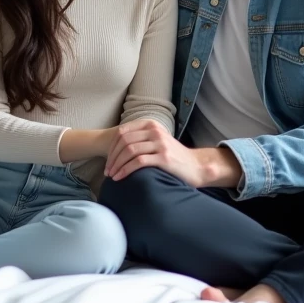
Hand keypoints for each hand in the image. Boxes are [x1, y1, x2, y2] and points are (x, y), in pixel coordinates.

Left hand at [104, 120, 241, 188]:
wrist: (196, 166)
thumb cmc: (173, 157)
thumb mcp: (157, 141)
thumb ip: (141, 139)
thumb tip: (118, 148)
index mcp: (151, 124)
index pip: (123, 132)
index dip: (112, 147)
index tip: (107, 161)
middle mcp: (155, 131)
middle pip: (124, 141)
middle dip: (112, 157)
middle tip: (107, 171)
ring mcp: (160, 143)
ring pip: (129, 151)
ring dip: (117, 164)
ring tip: (112, 176)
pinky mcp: (163, 157)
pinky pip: (138, 162)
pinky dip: (125, 170)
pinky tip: (120, 178)